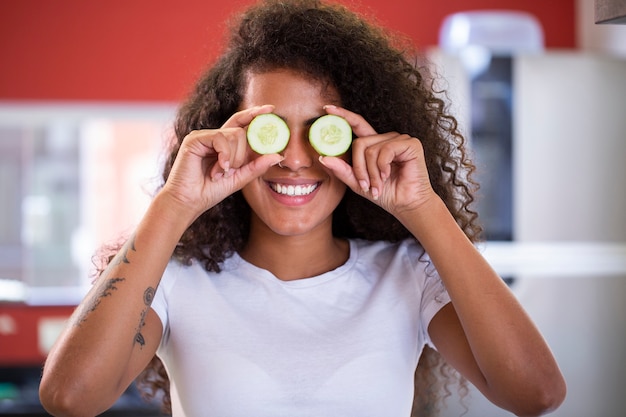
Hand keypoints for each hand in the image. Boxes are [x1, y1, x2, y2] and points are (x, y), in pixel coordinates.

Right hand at [160, 105, 283, 218]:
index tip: (271, 109)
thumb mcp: (239, 178)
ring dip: (233, 158)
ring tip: (221, 172)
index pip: (241, 123)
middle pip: (241, 131)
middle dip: (242, 154)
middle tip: (232, 170)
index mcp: (224, 144)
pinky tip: (219, 168)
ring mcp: (204, 136)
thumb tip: (278, 155)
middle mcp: (214, 137)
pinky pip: (220, 138)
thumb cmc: (210, 191)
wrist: (188, 202)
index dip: (254, 114)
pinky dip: (224, 154)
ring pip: (233, 134)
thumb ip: (257, 166)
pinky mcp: (195, 139)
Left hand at [319, 106, 436, 216]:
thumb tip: (322, 158)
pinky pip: (386, 150)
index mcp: (374, 144)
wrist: (406, 204)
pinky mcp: (410, 143)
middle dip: (359, 168)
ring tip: (378, 186)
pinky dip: (383, 167)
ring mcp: (399, 139)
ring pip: (371, 150)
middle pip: (359, 143)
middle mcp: (386, 138)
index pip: (357, 124)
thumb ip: (341, 170)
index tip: (326, 109)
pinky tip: (388, 175)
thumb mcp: (357, 183)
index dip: (343, 115)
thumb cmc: (385, 194)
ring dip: (372, 173)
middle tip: (365, 185)